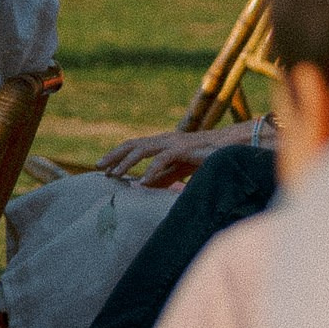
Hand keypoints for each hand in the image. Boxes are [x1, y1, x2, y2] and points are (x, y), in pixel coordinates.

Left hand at [97, 122, 254, 184]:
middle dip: (114, 155)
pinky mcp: (184, 149)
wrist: (231, 149)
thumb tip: (138, 187)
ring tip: (114, 175)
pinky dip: (151, 170)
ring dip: (127, 162)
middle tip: (98, 167)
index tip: (102, 168)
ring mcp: (174, 142)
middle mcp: (165, 140)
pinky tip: (142, 182)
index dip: (117, 155)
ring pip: (144, 149)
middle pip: (133, 145)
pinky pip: (163, 158)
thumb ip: (158, 177)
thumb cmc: (203, 159)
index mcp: (161, 143)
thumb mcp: (176, 171)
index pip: (133, 147)